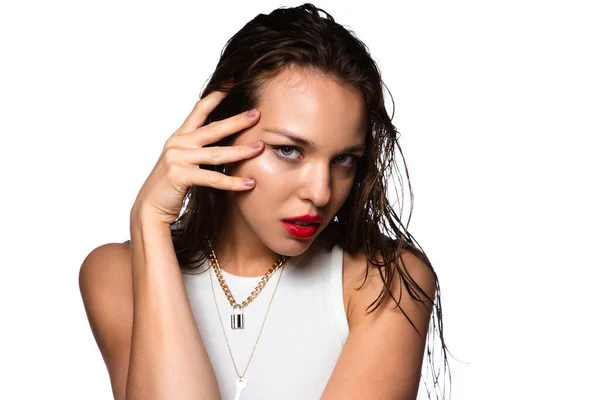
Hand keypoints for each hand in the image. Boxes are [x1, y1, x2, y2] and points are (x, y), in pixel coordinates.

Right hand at [131, 90, 263, 225]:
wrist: (150, 206)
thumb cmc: (170, 185)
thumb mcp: (183, 161)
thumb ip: (199, 149)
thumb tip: (224, 142)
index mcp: (180, 137)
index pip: (199, 110)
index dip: (216, 96)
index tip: (232, 83)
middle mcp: (178, 143)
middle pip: (213, 129)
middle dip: (237, 121)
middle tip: (257, 113)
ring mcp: (177, 159)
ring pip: (217, 154)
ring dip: (241, 151)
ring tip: (260, 147)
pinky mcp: (180, 175)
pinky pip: (212, 179)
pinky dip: (233, 183)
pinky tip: (249, 183)